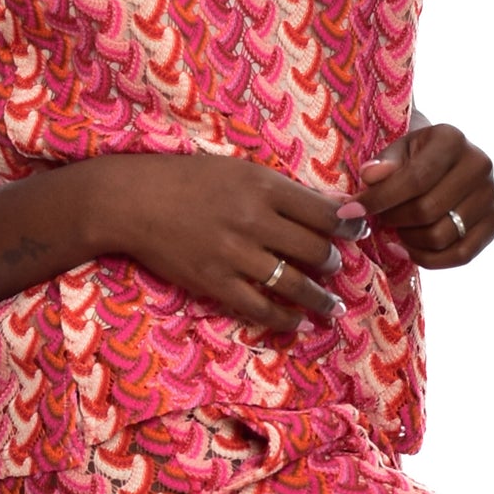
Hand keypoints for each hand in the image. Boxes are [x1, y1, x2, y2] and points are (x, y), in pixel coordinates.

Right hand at [83, 152, 367, 336]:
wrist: (133, 201)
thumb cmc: (188, 180)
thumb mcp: (239, 171)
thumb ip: (281, 190)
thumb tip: (329, 206)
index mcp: (263, 186)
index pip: (323, 212)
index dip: (348, 227)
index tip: (359, 233)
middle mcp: (254, 220)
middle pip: (314, 249)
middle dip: (333, 262)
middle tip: (337, 268)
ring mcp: (235, 254)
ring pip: (294, 283)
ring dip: (320, 298)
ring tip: (332, 306)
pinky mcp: (215, 282)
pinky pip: (261, 308)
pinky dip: (285, 319)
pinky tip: (298, 323)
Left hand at [357, 124, 493, 264]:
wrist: (447, 162)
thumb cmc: (415, 156)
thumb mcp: (396, 151)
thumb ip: (382, 164)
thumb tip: (371, 177)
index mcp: (452, 139)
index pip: (414, 179)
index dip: (379, 199)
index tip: (350, 211)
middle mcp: (479, 165)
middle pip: (426, 211)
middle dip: (393, 220)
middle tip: (380, 219)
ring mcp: (491, 195)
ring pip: (441, 236)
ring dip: (409, 239)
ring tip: (397, 229)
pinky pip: (460, 255)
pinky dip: (428, 259)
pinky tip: (407, 249)